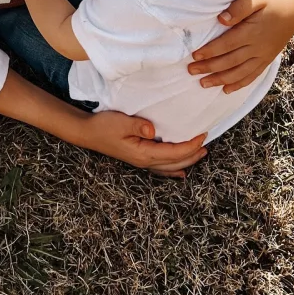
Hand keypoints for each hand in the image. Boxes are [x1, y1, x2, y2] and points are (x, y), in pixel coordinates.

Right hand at [80, 111, 206, 177]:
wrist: (87, 132)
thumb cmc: (103, 126)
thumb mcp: (121, 122)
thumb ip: (138, 126)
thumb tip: (153, 130)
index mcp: (143, 153)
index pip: (173, 153)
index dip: (190, 146)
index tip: (202, 135)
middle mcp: (145, 161)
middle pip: (175, 163)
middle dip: (193, 154)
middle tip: (206, 143)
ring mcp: (141, 162)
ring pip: (170, 167)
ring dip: (187, 161)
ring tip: (200, 154)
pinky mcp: (138, 158)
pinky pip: (161, 168)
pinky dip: (173, 170)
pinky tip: (180, 172)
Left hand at [188, 0, 293, 91]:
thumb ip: (239, 8)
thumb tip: (221, 20)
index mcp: (252, 32)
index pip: (226, 45)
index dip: (209, 52)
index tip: (194, 56)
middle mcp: (257, 47)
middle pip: (230, 61)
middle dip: (209, 68)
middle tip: (191, 71)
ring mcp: (263, 55)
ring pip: (240, 73)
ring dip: (221, 80)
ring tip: (204, 84)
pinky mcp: (267, 58)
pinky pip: (253, 75)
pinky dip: (239, 84)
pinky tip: (227, 89)